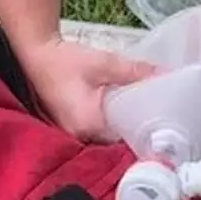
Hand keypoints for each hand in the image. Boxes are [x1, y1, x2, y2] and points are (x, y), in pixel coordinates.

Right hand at [17, 36, 156, 141]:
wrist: (35, 56)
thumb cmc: (65, 60)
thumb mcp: (104, 63)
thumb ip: (135, 72)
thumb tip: (164, 76)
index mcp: (90, 125)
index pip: (127, 140)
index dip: (146, 133)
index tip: (165, 127)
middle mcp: (80, 137)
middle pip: (118, 143)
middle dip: (136, 131)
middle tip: (159, 120)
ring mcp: (73, 136)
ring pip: (107, 140)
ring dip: (122, 129)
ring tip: (142, 117)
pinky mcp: (71, 130)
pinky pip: (96, 134)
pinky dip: (108, 126)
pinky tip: (119, 114)